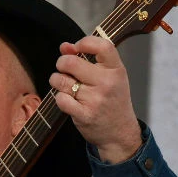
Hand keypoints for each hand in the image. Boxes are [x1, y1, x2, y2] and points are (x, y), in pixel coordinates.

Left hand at [50, 36, 142, 162]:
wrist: (120, 133)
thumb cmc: (113, 101)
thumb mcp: (109, 77)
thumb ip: (89, 58)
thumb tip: (65, 46)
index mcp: (116, 70)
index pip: (102, 45)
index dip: (84, 42)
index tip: (76, 48)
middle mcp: (107, 83)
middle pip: (71, 62)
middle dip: (61, 63)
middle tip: (64, 69)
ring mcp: (96, 100)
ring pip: (61, 80)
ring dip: (57, 80)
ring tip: (64, 85)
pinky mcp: (84, 115)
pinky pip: (60, 98)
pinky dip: (60, 98)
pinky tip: (67, 100)